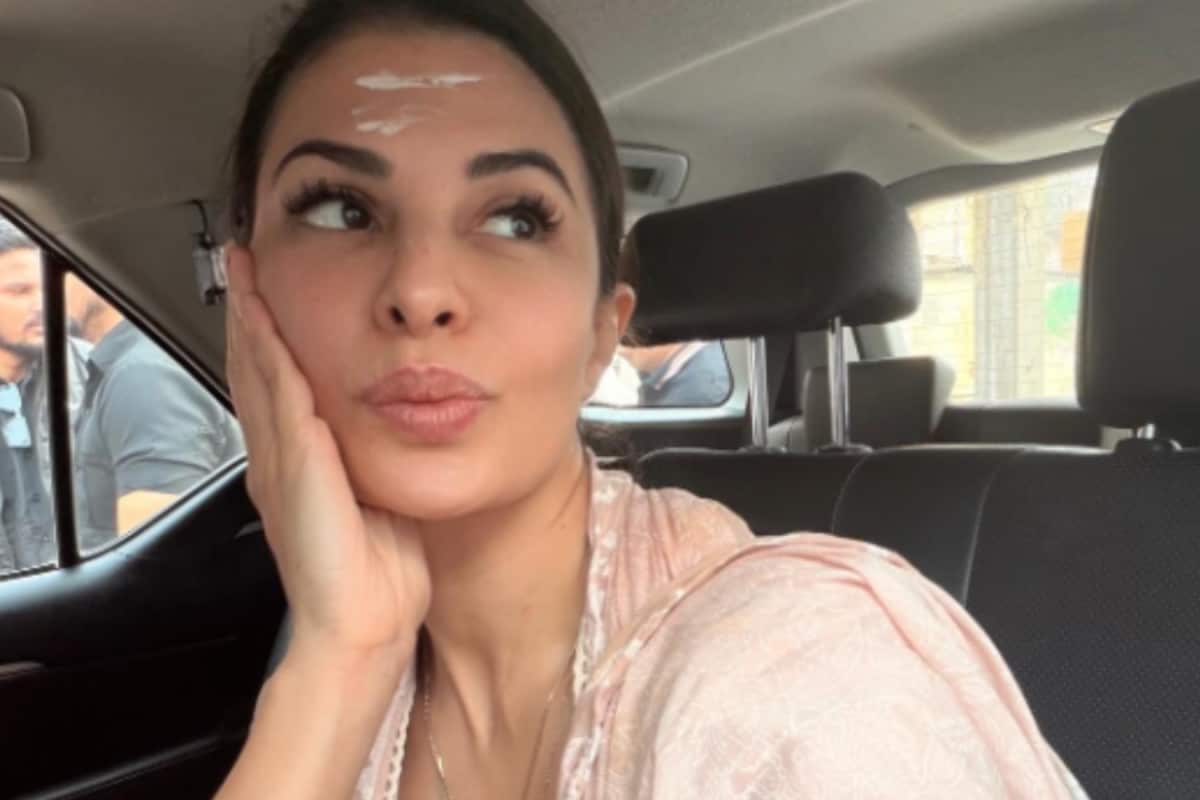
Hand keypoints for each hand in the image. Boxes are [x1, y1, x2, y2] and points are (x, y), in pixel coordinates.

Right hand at [224, 244, 429, 665]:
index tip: (268, 299)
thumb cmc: (378, 577)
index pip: (277, 391)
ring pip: (259, 373)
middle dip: (251, 316)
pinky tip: (264, 315)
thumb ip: (372, 470)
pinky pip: (279, 394)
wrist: (363, 627)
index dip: (268, 342)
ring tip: (246, 272)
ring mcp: (281, 462)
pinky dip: (269, 350)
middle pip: (256, 371)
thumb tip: (394, 440)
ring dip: (252, 318)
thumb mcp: (378, 507)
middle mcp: (280, 461)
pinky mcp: (296, 465)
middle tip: (245, 265)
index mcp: (299, 471)